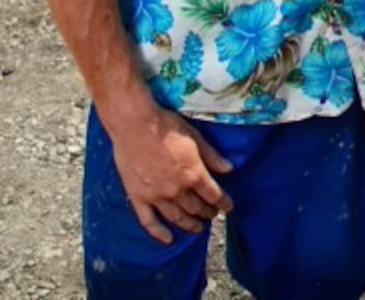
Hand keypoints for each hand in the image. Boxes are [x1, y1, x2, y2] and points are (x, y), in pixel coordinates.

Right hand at [107, 103, 234, 242]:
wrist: (134, 124)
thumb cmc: (167, 125)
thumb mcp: (195, 137)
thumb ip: (212, 156)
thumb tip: (229, 169)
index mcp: (193, 174)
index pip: (214, 195)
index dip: (223, 203)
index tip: (229, 207)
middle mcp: (177, 189)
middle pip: (196, 207)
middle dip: (207, 212)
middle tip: (212, 215)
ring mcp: (156, 196)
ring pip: (176, 217)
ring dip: (189, 224)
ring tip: (197, 228)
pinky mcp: (138, 197)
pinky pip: (148, 221)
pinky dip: (159, 233)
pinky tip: (168, 239)